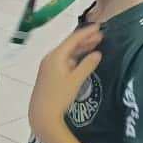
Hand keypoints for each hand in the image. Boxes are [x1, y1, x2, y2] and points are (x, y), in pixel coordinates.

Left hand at [29, 24, 102, 142]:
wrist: (42, 114)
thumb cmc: (58, 97)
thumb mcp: (76, 81)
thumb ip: (87, 65)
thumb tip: (97, 54)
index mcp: (56, 56)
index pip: (73, 39)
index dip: (86, 32)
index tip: (99, 27)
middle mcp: (50, 58)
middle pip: (69, 45)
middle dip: (85, 40)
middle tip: (100, 36)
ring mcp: (48, 66)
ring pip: (67, 53)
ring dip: (81, 49)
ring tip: (95, 45)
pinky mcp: (49, 74)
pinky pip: (64, 60)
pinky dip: (75, 58)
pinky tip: (83, 59)